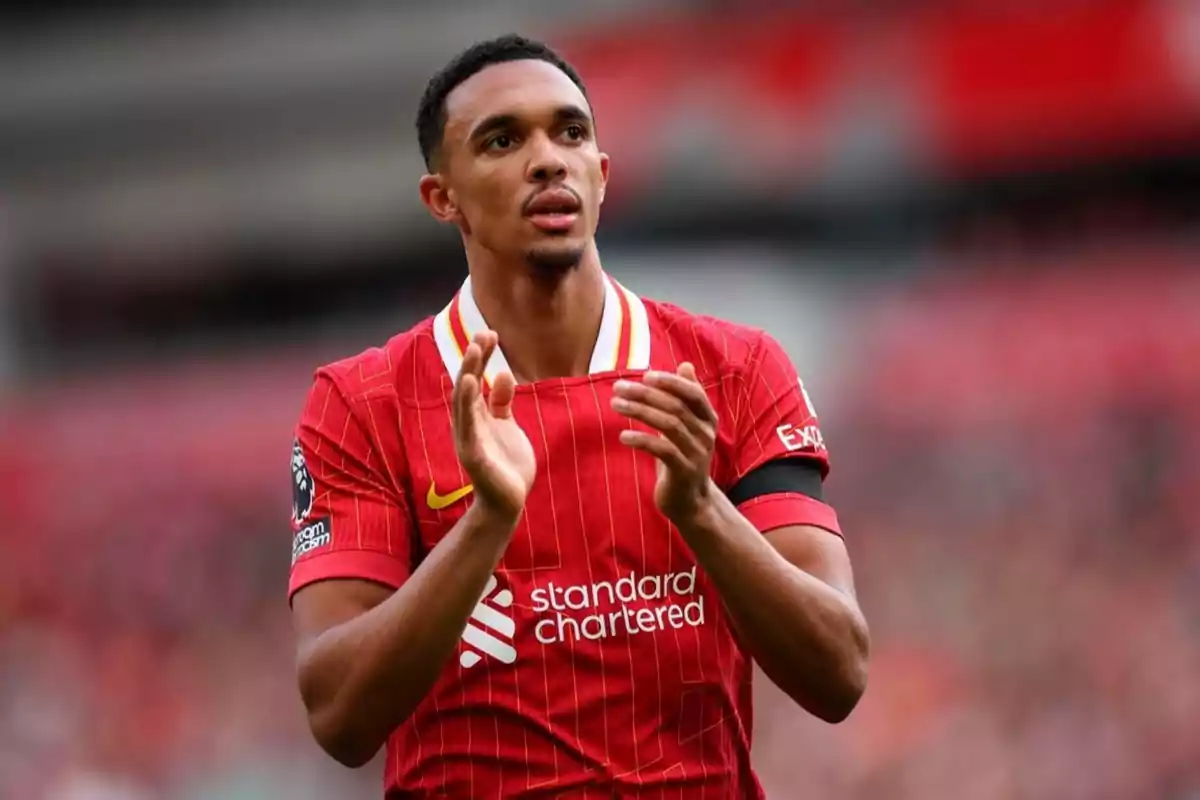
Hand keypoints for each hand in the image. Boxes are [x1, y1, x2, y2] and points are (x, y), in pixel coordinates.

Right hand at [452, 331, 536, 522]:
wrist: (508, 501)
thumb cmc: (506, 464)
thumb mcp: (507, 426)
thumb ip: (502, 402)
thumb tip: (504, 374)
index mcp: (477, 416)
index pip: (476, 380)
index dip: (481, 356)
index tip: (491, 333)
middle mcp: (468, 424)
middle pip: (467, 385)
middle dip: (473, 359)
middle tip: (482, 334)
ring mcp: (469, 439)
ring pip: (463, 403)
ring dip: (467, 375)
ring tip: (473, 352)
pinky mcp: (474, 455)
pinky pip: (469, 427)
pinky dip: (468, 406)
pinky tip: (471, 386)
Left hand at [612, 363, 718, 524]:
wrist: (690, 502)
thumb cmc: (683, 457)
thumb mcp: (686, 425)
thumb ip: (685, 397)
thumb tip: (686, 365)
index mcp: (707, 419)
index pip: (693, 393)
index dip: (671, 382)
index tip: (645, 375)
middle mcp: (706, 434)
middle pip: (675, 407)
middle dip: (645, 394)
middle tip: (618, 387)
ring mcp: (697, 454)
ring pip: (669, 425)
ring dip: (639, 412)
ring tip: (616, 405)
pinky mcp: (684, 472)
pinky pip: (663, 450)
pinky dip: (642, 440)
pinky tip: (623, 437)